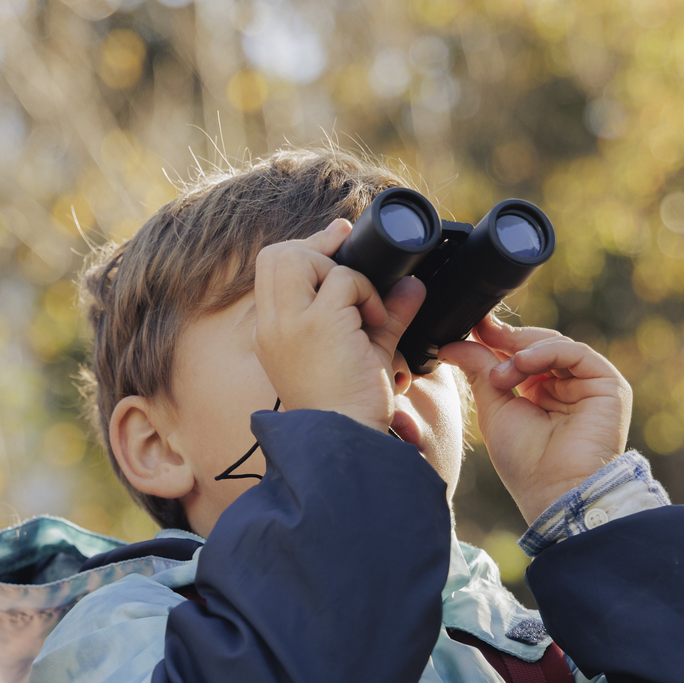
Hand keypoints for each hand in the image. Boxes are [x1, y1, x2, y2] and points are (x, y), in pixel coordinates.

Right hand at [251, 218, 426, 430]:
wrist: (347, 439)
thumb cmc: (351, 406)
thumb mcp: (365, 352)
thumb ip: (385, 314)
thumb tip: (411, 285)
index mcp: (271, 333)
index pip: (273, 268)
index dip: (309, 249)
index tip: (340, 243)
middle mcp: (272, 325)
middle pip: (276, 254)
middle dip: (318, 249)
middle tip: (353, 269)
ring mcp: (289, 324)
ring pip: (298, 257)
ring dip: (340, 270)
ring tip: (363, 307)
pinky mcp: (316, 325)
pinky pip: (342, 279)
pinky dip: (365, 291)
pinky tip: (375, 323)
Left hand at [439, 318, 631, 523]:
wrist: (555, 491)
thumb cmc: (525, 463)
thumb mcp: (494, 409)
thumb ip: (479, 371)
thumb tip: (453, 343)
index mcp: (541, 394)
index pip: (521, 355)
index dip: (497, 340)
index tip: (471, 327)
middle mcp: (566, 386)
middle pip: (538, 346)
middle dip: (507, 339)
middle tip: (480, 332)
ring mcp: (588, 384)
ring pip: (556, 345)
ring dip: (522, 351)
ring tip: (499, 375)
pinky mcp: (608, 384)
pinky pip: (576, 353)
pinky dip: (546, 351)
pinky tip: (521, 363)